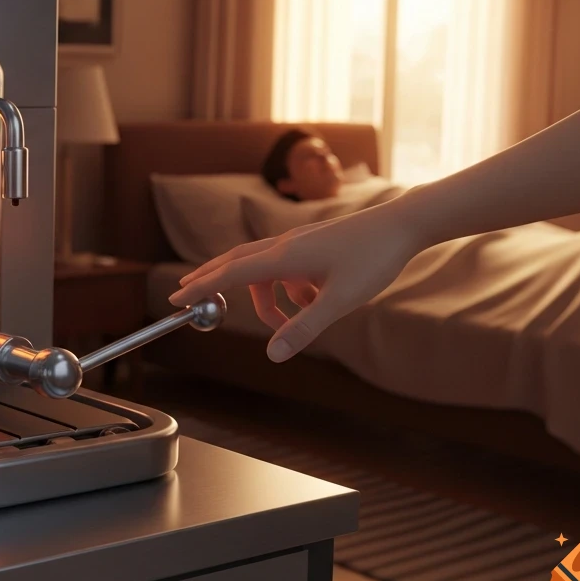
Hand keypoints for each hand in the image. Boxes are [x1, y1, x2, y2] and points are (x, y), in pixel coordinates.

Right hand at [168, 204, 422, 361]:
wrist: (404, 225)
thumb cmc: (374, 258)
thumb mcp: (339, 301)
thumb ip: (303, 328)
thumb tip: (272, 355)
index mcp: (284, 257)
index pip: (230, 274)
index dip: (201, 287)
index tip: (176, 298)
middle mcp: (284, 246)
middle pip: (235, 264)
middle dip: (212, 282)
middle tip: (187, 296)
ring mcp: (298, 244)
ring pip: (265, 273)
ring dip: (272, 300)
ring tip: (303, 317)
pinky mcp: (312, 246)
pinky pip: (289, 272)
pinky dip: (294, 291)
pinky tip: (321, 300)